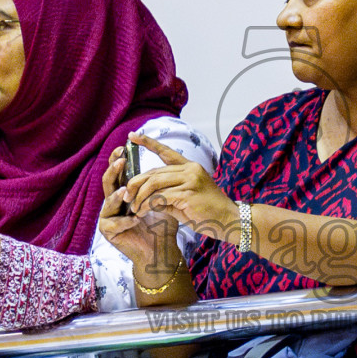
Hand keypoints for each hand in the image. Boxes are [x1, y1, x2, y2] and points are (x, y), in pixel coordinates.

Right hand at [99, 145, 182, 280]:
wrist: (160, 250)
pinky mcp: (108, 232)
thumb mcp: (161, 200)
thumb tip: (164, 160)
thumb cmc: (161, 225)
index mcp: (124, 192)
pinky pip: (113, 223)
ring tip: (125, 191)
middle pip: (108, 182)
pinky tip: (135, 219)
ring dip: (117, 196)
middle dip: (114, 170)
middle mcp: (113, 202)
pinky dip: (124, 221)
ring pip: (108, 202)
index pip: (119, 172)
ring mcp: (108, 216)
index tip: (125, 146)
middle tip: (121, 160)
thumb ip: (157, 184)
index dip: (119, 159)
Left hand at [119, 134, 237, 238]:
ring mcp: (190, 180)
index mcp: (190, 167)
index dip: (148, 143)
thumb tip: (146, 198)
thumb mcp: (184, 200)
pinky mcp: (188, 194)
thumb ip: (166, 195)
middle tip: (126, 196)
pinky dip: (147, 205)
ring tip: (133, 208)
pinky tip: (143, 212)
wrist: (230, 221)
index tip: (132, 136)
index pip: (166, 152)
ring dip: (140, 196)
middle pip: (154, 172)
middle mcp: (190, 169)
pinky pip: (160, 197)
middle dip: (136, 184)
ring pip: (154, 183)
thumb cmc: (209, 213)